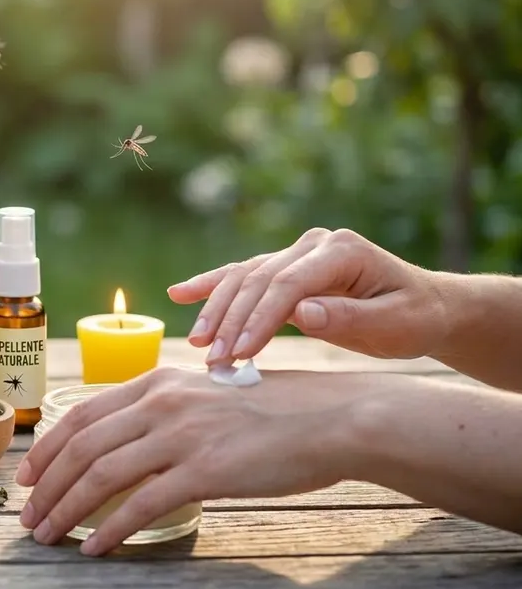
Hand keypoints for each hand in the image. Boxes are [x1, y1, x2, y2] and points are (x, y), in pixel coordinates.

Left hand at [15, 367, 387, 554]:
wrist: (331, 419)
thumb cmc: (273, 412)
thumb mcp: (206, 395)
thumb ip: (164, 410)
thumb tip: (124, 441)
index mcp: (158, 381)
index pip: (82, 414)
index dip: (47, 448)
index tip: (27, 477)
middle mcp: (162, 402)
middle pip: (82, 447)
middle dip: (46, 486)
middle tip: (28, 516)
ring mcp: (182, 435)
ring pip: (101, 475)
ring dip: (66, 509)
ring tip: (47, 534)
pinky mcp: (205, 469)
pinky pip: (141, 503)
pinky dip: (110, 528)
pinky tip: (94, 547)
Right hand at [167, 228, 448, 363]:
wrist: (424, 306)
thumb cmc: (414, 318)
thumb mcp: (396, 324)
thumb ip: (351, 317)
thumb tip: (302, 313)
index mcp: (341, 250)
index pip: (287, 283)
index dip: (260, 318)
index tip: (239, 352)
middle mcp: (313, 244)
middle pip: (258, 279)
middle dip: (231, 320)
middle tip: (212, 359)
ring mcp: (295, 253)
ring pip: (243, 277)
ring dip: (216, 311)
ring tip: (198, 344)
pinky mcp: (283, 269)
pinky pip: (241, 275)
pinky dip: (210, 286)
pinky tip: (179, 293)